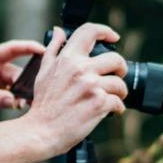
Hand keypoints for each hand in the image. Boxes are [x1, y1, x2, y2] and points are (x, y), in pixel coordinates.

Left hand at [0, 38, 48, 128]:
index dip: (30, 47)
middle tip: (38, 92)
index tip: (47, 51)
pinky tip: (19, 108)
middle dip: (28, 80)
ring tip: (27, 104)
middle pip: (17, 70)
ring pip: (15, 84)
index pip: (12, 49)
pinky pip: (10, 94)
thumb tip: (14, 100)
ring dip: (22, 93)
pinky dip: (16, 100)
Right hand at [24, 23, 127, 151]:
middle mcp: (81, 69)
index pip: (90, 31)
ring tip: (111, 98)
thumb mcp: (43, 71)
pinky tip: (109, 111)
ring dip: (119, 92)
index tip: (113, 37)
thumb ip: (53, 49)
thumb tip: (59, 31)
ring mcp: (91, 86)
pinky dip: (117, 108)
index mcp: (68, 58)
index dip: (106, 31)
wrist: (42, 131)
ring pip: (120, 83)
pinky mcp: (99, 103)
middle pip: (116, 59)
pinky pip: (119, 102)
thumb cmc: (43, 104)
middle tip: (116, 76)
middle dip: (120, 69)